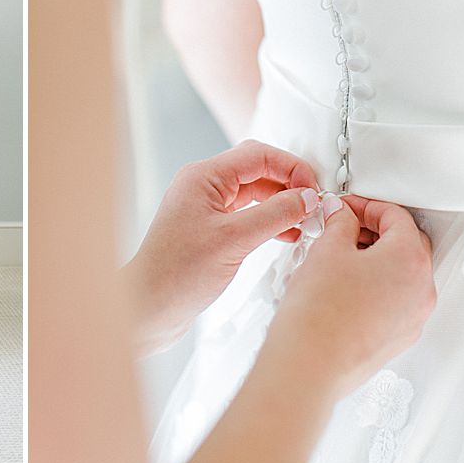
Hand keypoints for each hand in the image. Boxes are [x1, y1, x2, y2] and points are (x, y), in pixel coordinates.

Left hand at [124, 139, 321, 354]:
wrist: (149, 307)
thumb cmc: (176, 274)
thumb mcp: (234, 240)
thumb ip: (275, 214)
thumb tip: (306, 197)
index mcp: (203, 177)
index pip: (258, 155)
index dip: (292, 168)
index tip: (314, 189)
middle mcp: (203, 186)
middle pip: (258, 170)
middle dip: (289, 183)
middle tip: (313, 204)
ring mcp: (205, 207)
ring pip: (254, 192)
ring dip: (281, 203)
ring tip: (305, 221)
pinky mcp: (210, 228)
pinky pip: (247, 213)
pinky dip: (269, 220)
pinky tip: (286, 234)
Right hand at [262, 195, 435, 400]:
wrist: (311, 363)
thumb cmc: (320, 313)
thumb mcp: (327, 250)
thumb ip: (339, 222)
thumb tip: (341, 215)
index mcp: (410, 260)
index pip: (396, 216)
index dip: (367, 205)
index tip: (346, 207)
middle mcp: (422, 289)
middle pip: (407, 244)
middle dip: (376, 230)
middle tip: (345, 227)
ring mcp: (413, 317)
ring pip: (403, 275)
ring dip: (377, 259)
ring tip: (340, 258)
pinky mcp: (399, 338)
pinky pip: (396, 301)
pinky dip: (377, 287)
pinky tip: (345, 287)